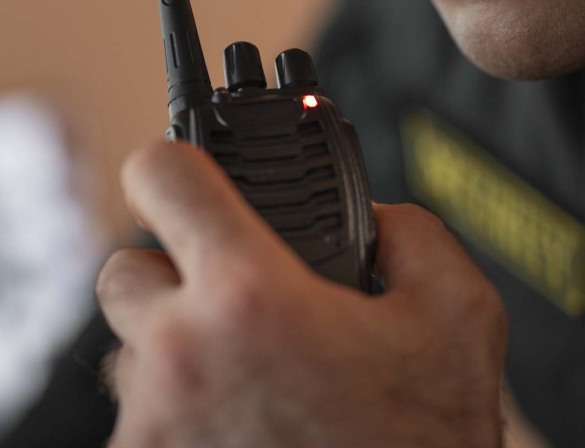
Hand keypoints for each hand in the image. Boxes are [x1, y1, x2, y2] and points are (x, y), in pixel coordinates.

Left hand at [96, 141, 506, 447]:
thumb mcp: (459, 319)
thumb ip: (412, 235)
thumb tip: (376, 218)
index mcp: (249, 297)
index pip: (163, 176)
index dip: (174, 164)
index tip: (181, 178)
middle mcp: (179, 359)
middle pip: (125, 270)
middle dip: (171, 277)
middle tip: (228, 305)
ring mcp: (148, 428)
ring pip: (129, 356)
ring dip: (174, 358)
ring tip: (248, 386)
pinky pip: (136, 424)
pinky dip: (176, 421)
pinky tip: (241, 434)